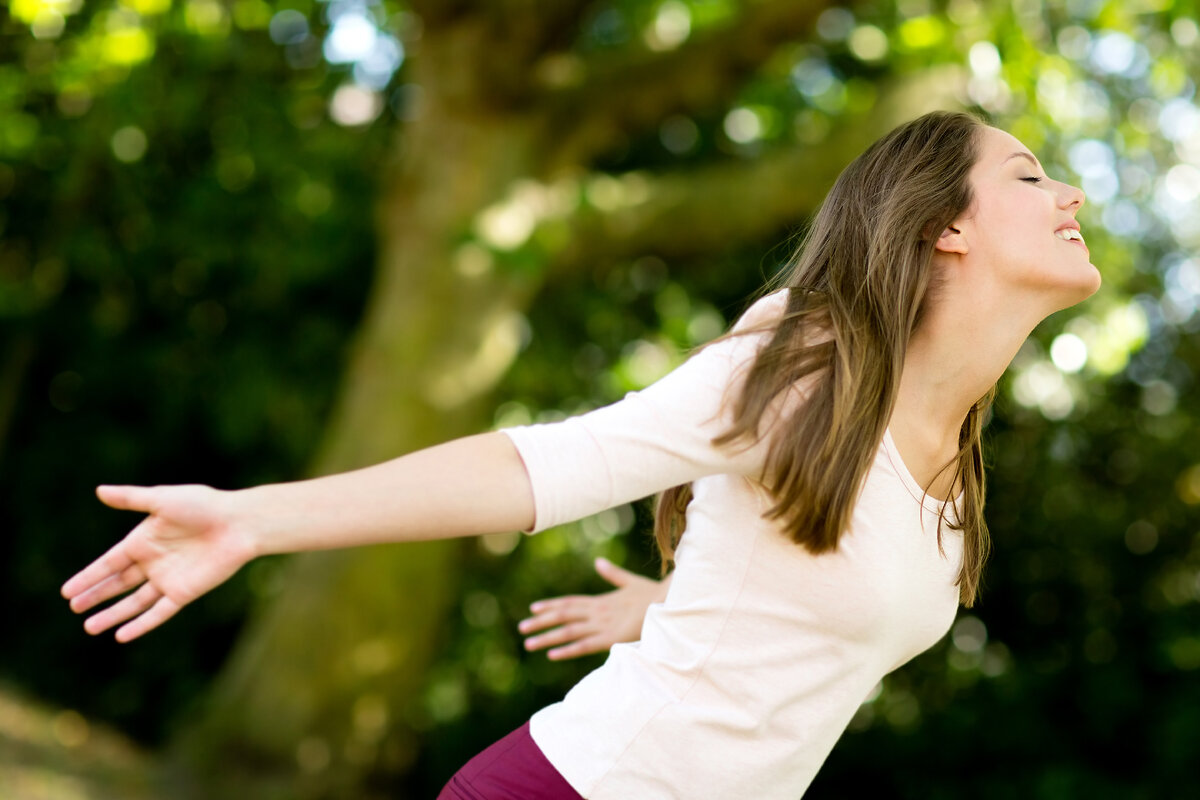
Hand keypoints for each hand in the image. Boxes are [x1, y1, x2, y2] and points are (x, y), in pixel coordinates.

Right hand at [61, 484, 257, 642]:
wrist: (240, 523)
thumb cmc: (204, 505)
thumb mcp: (163, 500)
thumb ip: (132, 499)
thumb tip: (99, 491)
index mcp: (144, 540)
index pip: (109, 563)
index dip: (88, 577)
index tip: (66, 591)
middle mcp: (153, 561)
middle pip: (118, 584)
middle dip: (95, 596)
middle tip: (73, 607)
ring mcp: (168, 578)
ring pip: (134, 602)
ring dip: (113, 614)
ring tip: (89, 627)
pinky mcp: (185, 592)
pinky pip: (159, 612)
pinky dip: (141, 624)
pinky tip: (121, 635)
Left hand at [518, 557, 668, 660]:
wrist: (669, 602)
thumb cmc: (652, 594)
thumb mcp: (629, 582)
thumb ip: (612, 574)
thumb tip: (599, 562)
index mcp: (600, 601)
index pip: (569, 603)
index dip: (551, 606)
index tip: (533, 609)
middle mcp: (597, 611)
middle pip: (562, 616)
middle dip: (541, 622)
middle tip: (521, 629)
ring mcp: (603, 624)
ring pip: (568, 631)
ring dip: (547, 637)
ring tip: (528, 644)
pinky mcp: (611, 637)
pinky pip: (585, 645)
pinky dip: (567, 650)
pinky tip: (552, 655)